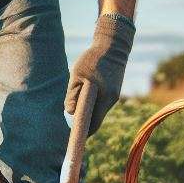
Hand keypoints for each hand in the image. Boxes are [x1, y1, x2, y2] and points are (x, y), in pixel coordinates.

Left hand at [65, 13, 134, 134]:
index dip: (84, 132)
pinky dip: (93, 103)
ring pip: (99, 110)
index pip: (94, 124)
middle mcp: (111, 99)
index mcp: (104, 97)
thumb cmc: (93, 58)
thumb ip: (72, 94)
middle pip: (96, 119)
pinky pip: (102, 103)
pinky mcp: (114, 91)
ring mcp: (114, 95)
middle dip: (84, 122)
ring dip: (88, 111)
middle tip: (71, 123)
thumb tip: (69, 112)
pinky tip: (86, 96)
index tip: (74, 137)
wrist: (113, 45)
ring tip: (76, 106)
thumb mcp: (77, 74)